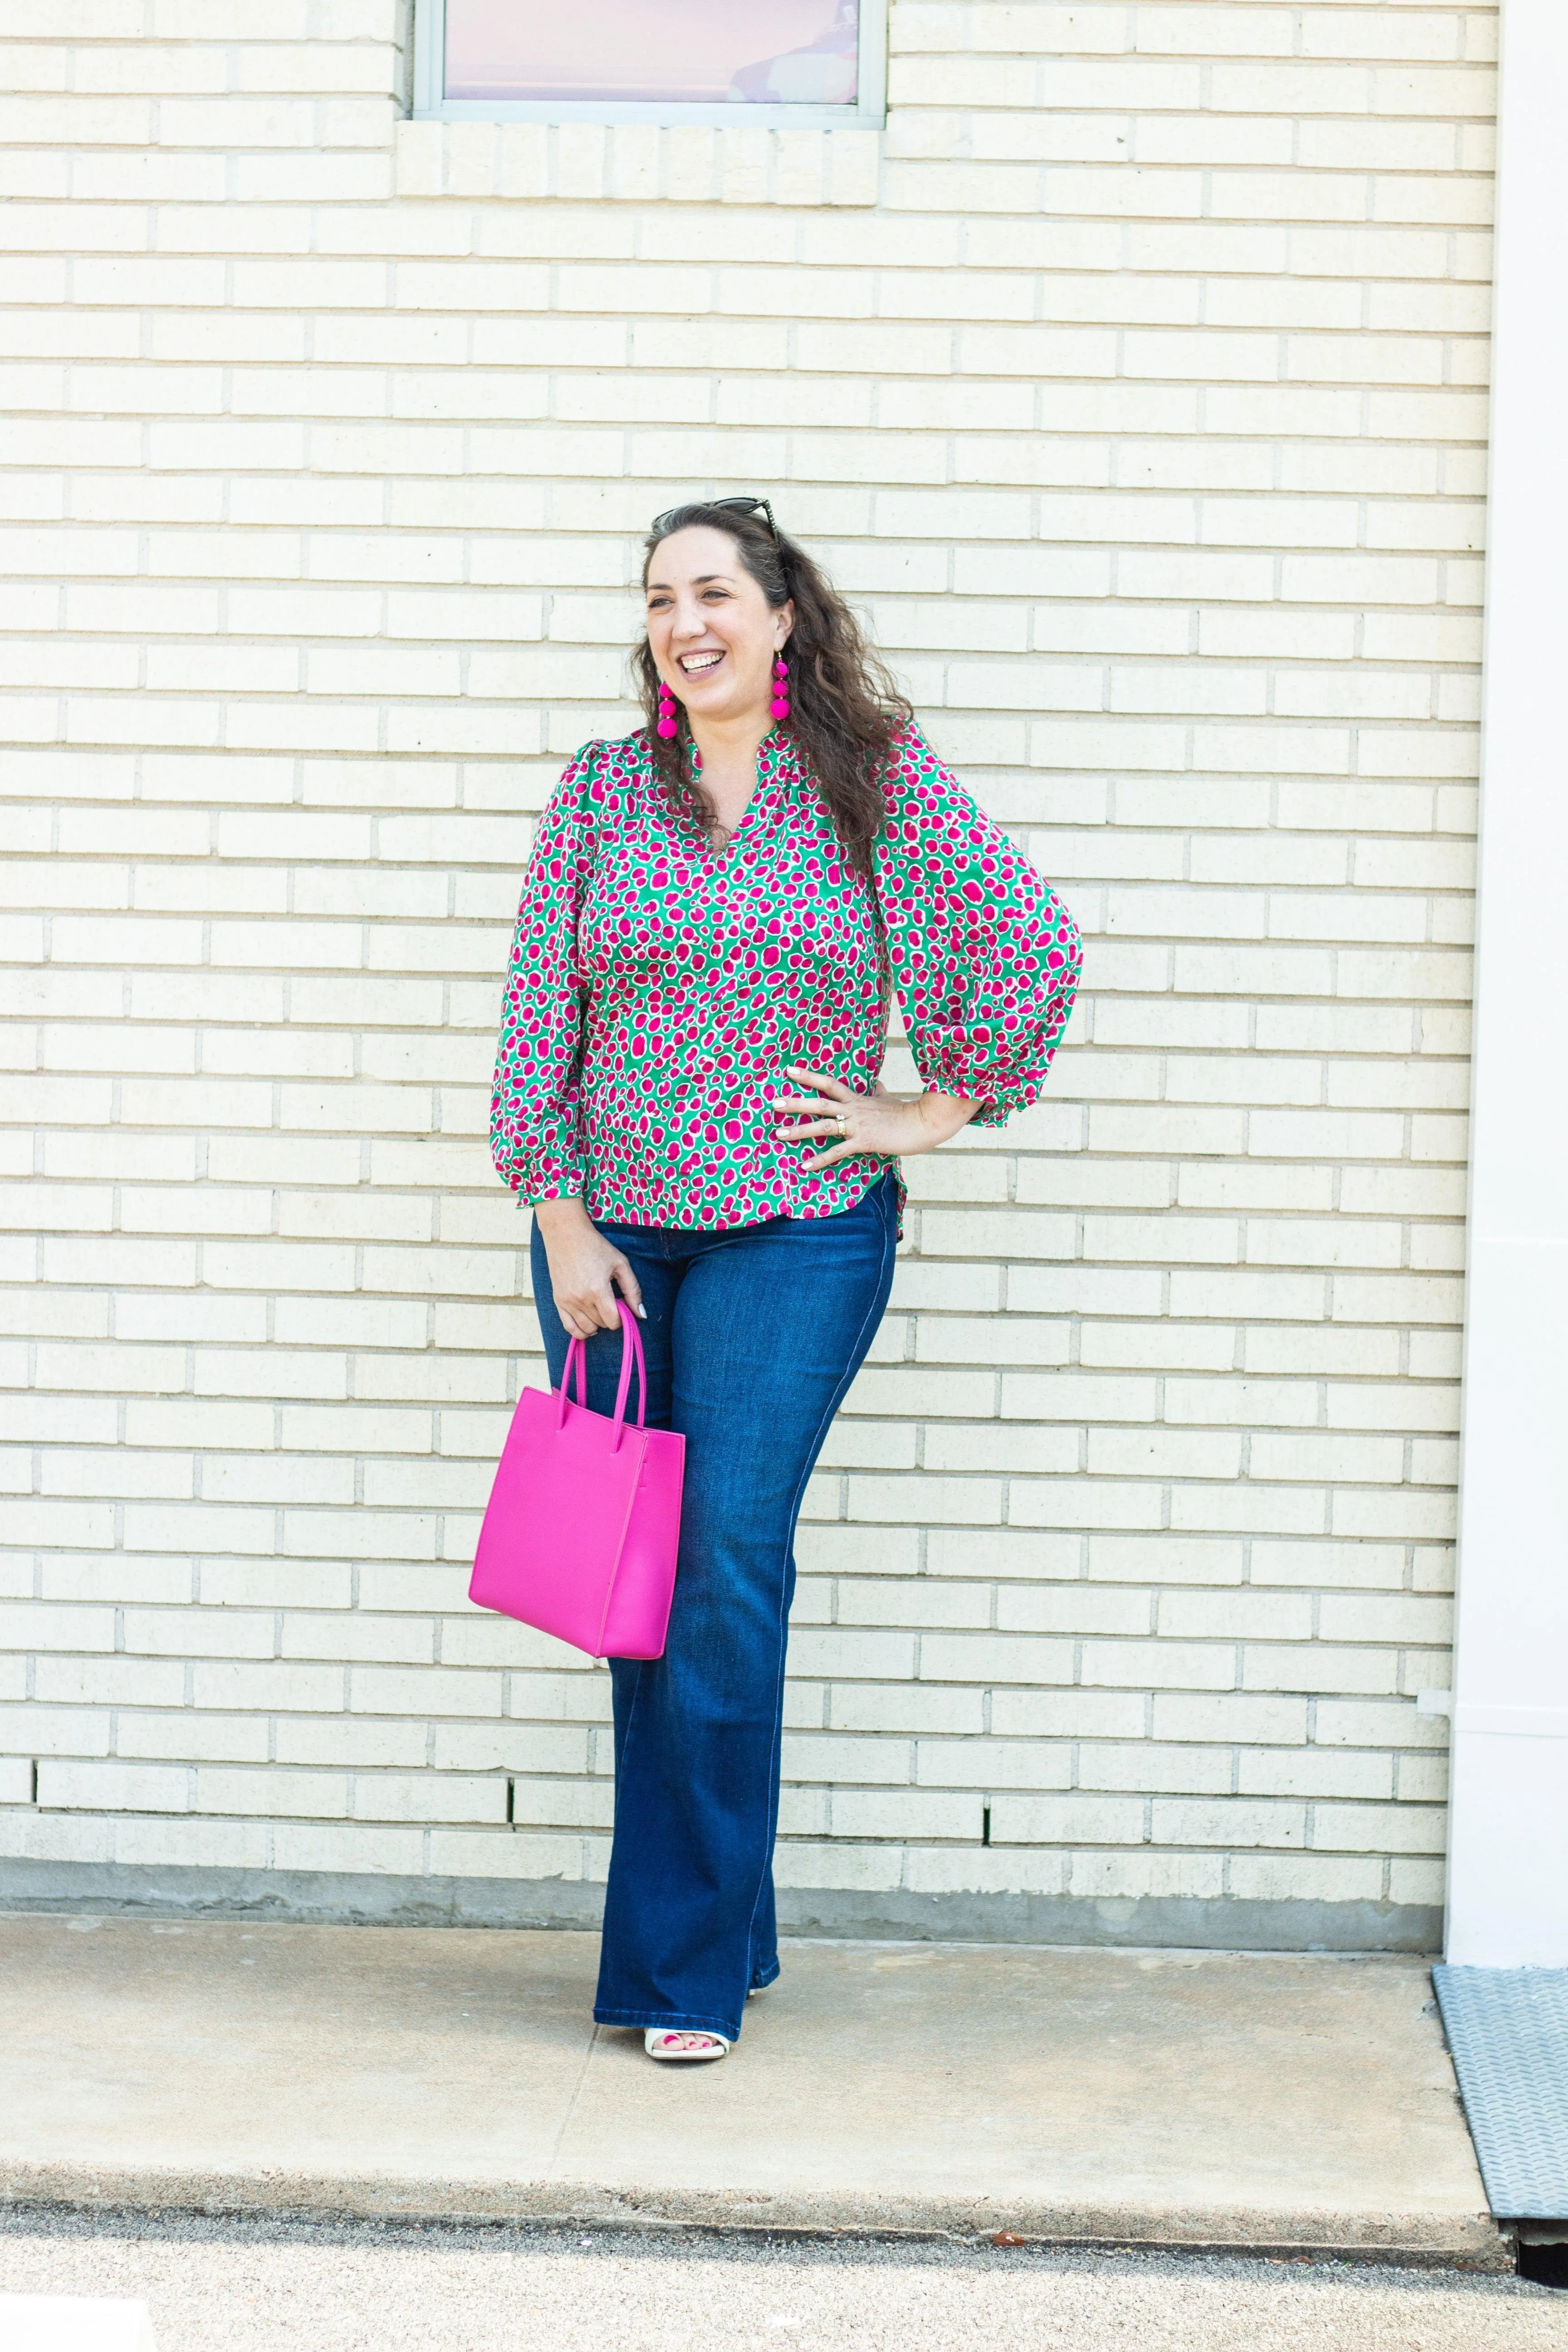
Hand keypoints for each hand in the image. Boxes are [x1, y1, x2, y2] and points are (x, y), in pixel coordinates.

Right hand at [532, 1197, 644, 1340]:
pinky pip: (569, 1327)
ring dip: (597, 1324)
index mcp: (598, 1290)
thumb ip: (633, 1291)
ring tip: (601, 1309)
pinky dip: (580, 1331)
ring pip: (586, 1329)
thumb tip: (642, 1315)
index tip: (622, 1304)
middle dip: (611, 1317)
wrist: (566, 1234)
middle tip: (611, 1301)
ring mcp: (567, 1301)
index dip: (622, 1317)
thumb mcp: (620, 1264)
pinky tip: (589, 1323)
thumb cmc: (596, 1247)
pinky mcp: (558, 1301)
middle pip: (601, 1325)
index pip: (613, 1321)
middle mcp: (580, 1299)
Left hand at [772, 1066, 977, 1172]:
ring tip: (779, 1134)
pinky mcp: (864, 1142)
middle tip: (774, 1103)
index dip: (809, 1076)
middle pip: (820, 1103)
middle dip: (796, 1103)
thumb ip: (880, 1091)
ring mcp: (858, 1125)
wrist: (923, 1123)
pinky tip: (805, 1165)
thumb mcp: (890, 1098)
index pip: (828, 1083)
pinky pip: (838, 1152)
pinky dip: (821, 1158)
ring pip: (824, 1126)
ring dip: (800, 1130)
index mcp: (857, 1099)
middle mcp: (853, 1110)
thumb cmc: (907, 1112)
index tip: (789, 1071)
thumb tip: (878, 1083)